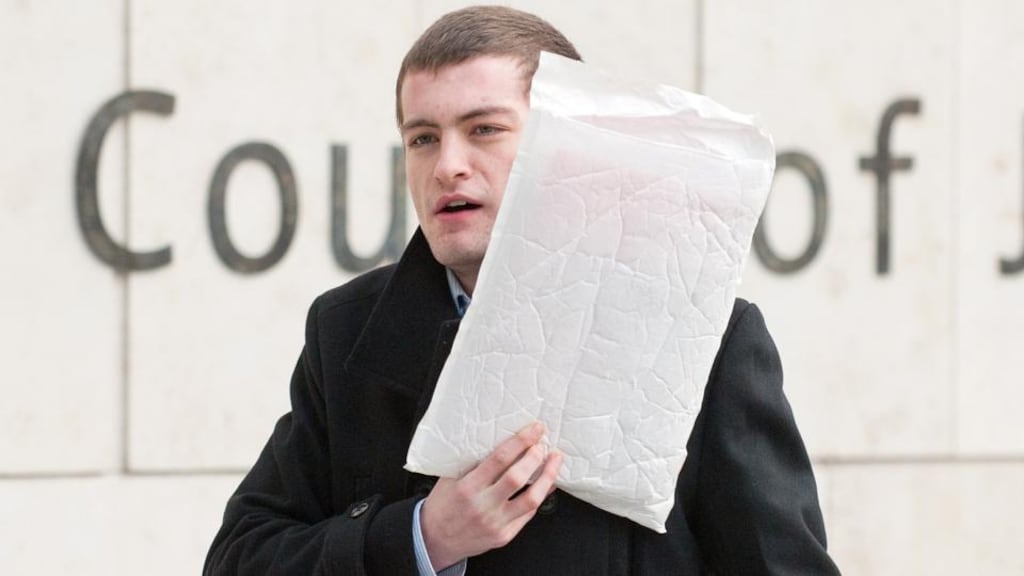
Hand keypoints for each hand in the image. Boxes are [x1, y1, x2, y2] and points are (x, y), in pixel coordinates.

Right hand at [419, 421, 562, 569]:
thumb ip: (472, 463)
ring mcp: (495, 523)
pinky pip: (528, 514)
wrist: (435, 540)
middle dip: (535, 456)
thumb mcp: (450, 479)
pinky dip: (541, 496)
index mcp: (467, 487)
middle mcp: (483, 506)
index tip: (534, 429)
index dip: (521, 441)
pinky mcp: (504, 536)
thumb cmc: (443, 505)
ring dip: (548, 477)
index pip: (499, 459)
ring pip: (531, 499)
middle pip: (518, 477)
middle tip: (543, 444)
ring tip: (555, 461)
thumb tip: (500, 440)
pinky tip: (547, 484)